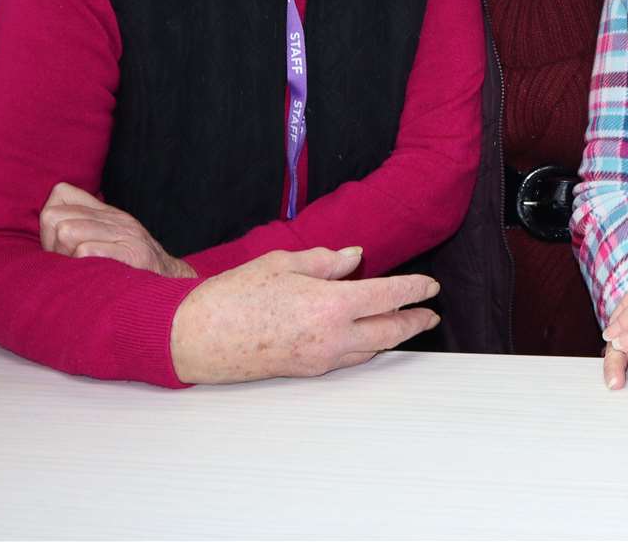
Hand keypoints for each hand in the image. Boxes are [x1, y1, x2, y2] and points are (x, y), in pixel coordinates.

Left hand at [40, 182, 194, 277]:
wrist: (177, 290)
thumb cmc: (134, 274)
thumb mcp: (111, 244)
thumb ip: (83, 231)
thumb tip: (49, 227)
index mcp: (108, 214)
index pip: (60, 194)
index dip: (52, 221)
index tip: (60, 246)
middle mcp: (117, 219)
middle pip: (54, 217)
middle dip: (53, 245)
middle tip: (70, 264)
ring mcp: (127, 235)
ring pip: (67, 232)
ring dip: (66, 258)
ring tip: (82, 272)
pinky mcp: (133, 254)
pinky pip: (86, 250)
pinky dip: (82, 267)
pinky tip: (94, 276)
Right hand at [169, 247, 438, 383]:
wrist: (196, 337)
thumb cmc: (234, 296)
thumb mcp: (283, 264)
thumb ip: (326, 261)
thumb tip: (355, 258)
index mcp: (331, 305)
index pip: (388, 297)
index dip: (414, 290)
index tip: (430, 286)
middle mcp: (332, 337)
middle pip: (389, 331)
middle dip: (415, 322)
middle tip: (430, 314)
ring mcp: (320, 358)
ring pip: (370, 350)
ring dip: (392, 337)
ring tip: (406, 325)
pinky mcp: (305, 370)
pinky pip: (348, 359)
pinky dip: (366, 347)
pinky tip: (367, 338)